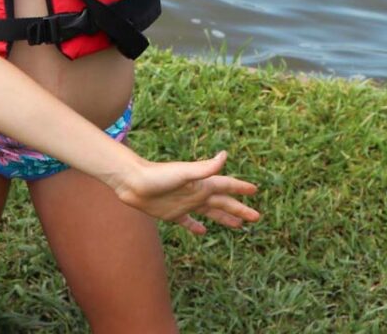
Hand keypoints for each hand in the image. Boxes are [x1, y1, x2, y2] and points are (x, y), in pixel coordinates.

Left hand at [116, 151, 260, 234]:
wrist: (131, 182)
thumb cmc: (156, 175)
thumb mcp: (183, 172)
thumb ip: (204, 168)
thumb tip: (225, 155)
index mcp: (201, 184)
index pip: (226, 185)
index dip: (240, 188)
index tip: (255, 190)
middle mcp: (196, 194)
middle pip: (223, 202)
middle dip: (239, 208)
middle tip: (256, 217)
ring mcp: (184, 204)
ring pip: (210, 212)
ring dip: (224, 218)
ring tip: (238, 225)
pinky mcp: (172, 214)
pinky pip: (188, 222)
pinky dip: (196, 227)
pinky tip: (203, 231)